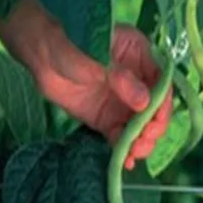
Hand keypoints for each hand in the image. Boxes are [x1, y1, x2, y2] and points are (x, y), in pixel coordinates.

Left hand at [0, 0, 172, 168]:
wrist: (40, 54)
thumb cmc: (70, 42)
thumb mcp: (99, 56)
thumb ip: (122, 79)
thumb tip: (145, 104)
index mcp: (140, 56)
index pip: (161, 83)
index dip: (162, 104)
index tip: (156, 120)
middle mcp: (136, 79)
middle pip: (154, 108)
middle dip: (153, 126)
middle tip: (144, 139)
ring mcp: (120, 100)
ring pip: (140, 124)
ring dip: (141, 141)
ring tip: (135, 152)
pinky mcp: (104, 117)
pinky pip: (119, 134)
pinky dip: (124, 147)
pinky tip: (126, 160)